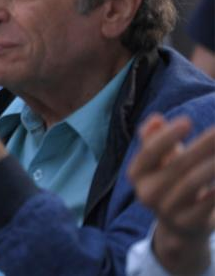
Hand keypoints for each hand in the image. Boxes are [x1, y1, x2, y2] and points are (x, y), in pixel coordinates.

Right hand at [128, 114, 214, 274]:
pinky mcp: (188, 223)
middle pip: (177, 165)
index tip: (188, 121)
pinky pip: (206, 205)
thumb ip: (154, 138)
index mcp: (136, 174)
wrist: (179, 224)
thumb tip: (156, 119)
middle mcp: (147, 194)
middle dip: (201, 146)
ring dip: (212, 165)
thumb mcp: (159, 159)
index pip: (149, 152)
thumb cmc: (170, 181)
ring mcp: (167, 211)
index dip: (167, 136)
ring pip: (192, 183)